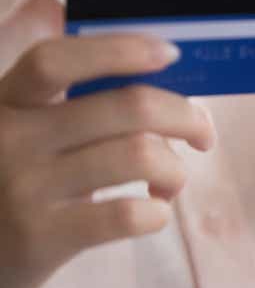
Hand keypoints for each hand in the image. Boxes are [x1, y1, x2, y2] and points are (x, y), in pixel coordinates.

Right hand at [0, 0, 215, 287]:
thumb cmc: (17, 182)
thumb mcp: (23, 129)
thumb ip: (66, 97)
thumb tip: (142, 59)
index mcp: (7, 100)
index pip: (57, 58)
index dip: (121, 50)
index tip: (171, 53)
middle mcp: (10, 138)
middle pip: (128, 106)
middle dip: (186, 116)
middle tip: (203, 134)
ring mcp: (24, 188)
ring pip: (140, 155)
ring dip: (175, 170)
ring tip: (169, 183)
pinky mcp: (39, 237)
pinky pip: (127, 214)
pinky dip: (158, 212)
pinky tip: (153, 212)